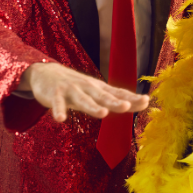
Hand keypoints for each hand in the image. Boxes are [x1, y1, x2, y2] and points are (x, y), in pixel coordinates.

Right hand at [22, 62, 148, 121]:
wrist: (46, 73)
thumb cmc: (77, 86)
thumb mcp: (96, 92)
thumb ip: (113, 99)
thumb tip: (136, 104)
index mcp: (100, 89)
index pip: (119, 93)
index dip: (132, 98)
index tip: (146, 101)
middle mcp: (89, 88)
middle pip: (103, 96)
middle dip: (115, 102)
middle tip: (126, 106)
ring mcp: (72, 90)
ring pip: (83, 100)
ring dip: (93, 107)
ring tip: (103, 113)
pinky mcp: (55, 95)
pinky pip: (57, 104)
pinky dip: (59, 111)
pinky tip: (61, 119)